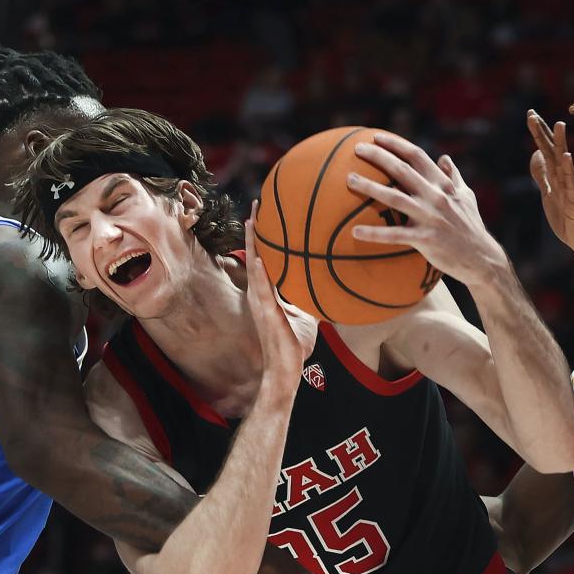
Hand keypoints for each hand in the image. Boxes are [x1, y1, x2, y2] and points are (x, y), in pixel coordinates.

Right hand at [245, 203, 317, 387]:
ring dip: (252, 244)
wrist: (284, 369)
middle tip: (255, 203)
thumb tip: (322, 287)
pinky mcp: (266, 314)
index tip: (262, 214)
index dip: (261, 237)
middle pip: (253, 255)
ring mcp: (260, 303)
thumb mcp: (303, 316)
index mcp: (266, 293)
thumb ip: (304, 300)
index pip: (262, 258)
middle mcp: (259, 294)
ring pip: (254, 266)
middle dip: (253, 231)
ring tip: (251, 220)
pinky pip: (261, 290)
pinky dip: (258, 274)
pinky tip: (257, 258)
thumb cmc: (293, 346)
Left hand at [348, 133, 506, 287]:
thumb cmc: (470, 226)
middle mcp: (436, 196)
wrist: (482, 258)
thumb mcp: (467, 197)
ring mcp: (431, 217)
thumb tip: (444, 158)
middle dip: (378, 156)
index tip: (376, 137)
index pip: (417, 156)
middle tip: (356, 148)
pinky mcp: (425, 239)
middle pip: (402, 170)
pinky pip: (394, 235)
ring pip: (394, 198)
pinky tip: (355, 232)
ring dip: (369, 187)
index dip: (395, 145)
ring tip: (349, 179)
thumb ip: (453, 177)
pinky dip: (374, 233)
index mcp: (444, 184)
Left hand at [526, 110, 573, 263]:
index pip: (546, 152)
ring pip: (564, 165)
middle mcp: (565, 179)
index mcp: (557, 178)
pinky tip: (567, 157)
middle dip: (543, 133)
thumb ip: (542, 175)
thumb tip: (535, 155)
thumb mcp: (549, 194)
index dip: (538, 134)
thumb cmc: (568, 219)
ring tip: (558, 124)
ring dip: (560, 145)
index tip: (530, 114)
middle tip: (532, 113)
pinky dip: (569, 171)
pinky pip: (571, 186)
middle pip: (553, 152)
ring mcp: (571, 191)